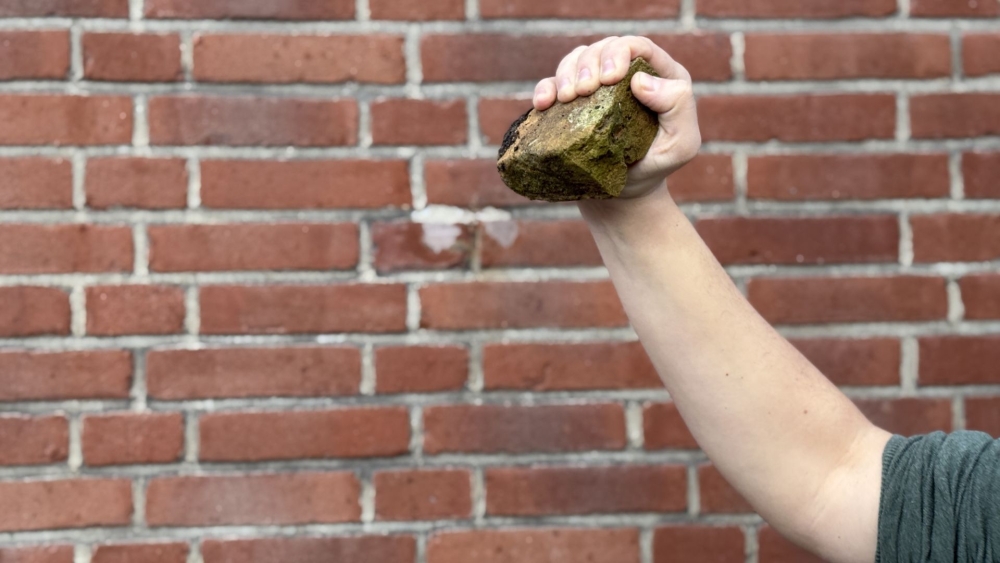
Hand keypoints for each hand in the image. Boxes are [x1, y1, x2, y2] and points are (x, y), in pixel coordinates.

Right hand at [533, 36, 701, 198]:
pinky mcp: (572, 105)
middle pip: (603, 48)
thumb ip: (677, 106)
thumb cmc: (657, 167)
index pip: (637, 47)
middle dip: (589, 62)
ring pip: (576, 59)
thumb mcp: (682, 144)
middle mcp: (626, 76)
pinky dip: (545, 89)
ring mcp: (597, 89)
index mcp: (658, 77)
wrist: (626, 196)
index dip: (620, 52)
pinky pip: (552, 84)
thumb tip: (640, 80)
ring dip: (567, 73)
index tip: (609, 78)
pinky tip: (544, 104)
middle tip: (585, 91)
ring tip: (568, 98)